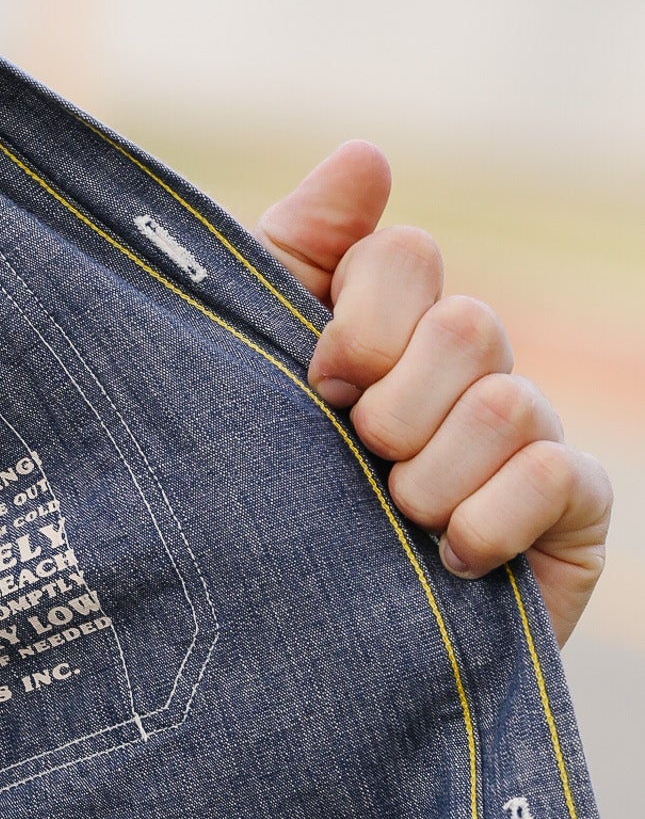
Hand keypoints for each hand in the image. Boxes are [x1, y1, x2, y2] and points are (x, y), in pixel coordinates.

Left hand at [256, 141, 611, 646]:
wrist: (289, 666)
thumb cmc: (259, 503)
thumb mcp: (248, 368)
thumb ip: (295, 253)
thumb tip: (369, 153)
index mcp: (387, 327)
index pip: (404, 256)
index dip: (359, 318)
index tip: (316, 385)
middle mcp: (463, 369)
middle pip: (466, 321)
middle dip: (395, 402)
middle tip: (358, 456)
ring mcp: (524, 437)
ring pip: (507, 401)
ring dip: (431, 475)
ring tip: (394, 519)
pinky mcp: (571, 512)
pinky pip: (559, 474)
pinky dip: (491, 519)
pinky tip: (451, 560)